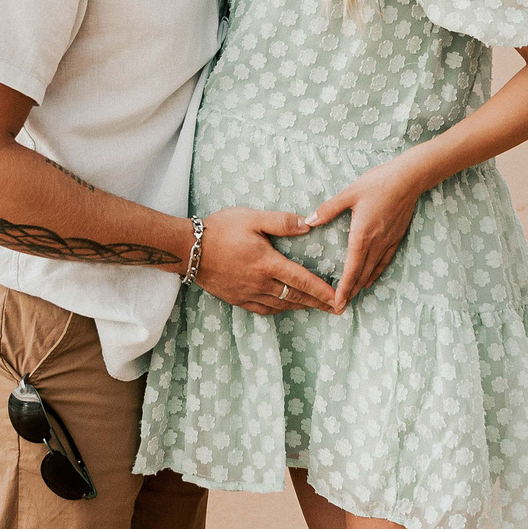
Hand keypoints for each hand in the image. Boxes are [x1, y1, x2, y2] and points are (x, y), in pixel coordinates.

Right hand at [198, 206, 339, 314]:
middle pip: (296, 297)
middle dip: (318, 304)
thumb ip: (281, 222)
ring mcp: (248, 293)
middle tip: (337, 309)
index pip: (303, 281)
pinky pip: (263, 309)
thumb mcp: (251, 218)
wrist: (188, 249)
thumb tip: (308, 224)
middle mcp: (260, 283)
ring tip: (316, 307)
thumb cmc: (220, 229)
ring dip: (301, 307)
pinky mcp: (236, 299)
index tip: (339, 299)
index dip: (323, 291)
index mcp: (267, 263)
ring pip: (281, 305)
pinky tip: (284, 307)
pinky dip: (279, 310)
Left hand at [308, 159, 429, 312]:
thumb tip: (309, 221)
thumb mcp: (349, 193)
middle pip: (361, 275)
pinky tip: (370, 279)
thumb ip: (328, 209)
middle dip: (350, 292)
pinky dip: (376, 273)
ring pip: (373, 270)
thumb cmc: (377, 183)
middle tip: (339, 307)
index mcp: (361, 235)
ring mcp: (387, 242)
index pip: (351, 269)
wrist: (408, 178)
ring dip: (361, 285)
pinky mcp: (396, 237)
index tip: (336, 303)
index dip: (343, 288)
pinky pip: (385, 261)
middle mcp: (375, 243)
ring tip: (351, 297)